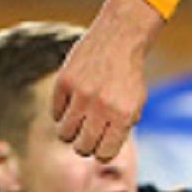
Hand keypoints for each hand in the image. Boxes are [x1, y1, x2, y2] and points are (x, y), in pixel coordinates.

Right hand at [53, 0, 163, 160]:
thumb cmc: (128, 75)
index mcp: (123, 114)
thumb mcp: (135, 102)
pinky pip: (56, 114)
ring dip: (71, 131)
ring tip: (80, 119)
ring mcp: (81, 94)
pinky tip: (73, 101)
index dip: (102, 152)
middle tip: (88, 134)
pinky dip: (63, 112)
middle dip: (85, 145)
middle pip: (82, 148)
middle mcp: (102, 107)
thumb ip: (121, 127)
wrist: (120, 38)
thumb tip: (102, 152)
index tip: (101, 146)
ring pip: (64, 134)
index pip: (105, 153)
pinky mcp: (64, 83)